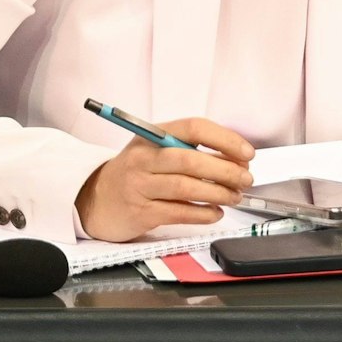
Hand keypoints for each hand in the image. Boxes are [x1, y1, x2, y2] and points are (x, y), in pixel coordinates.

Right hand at [75, 117, 255, 241]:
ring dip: (218, 193)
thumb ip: (188, 149)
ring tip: (234, 196)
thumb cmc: (135, 173)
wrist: (95, 200)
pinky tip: (215, 213)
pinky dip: (203, 214)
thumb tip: (235, 158)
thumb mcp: (155, 150)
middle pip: (191, 161)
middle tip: (245, 179)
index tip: (247, 153)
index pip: (194, 128)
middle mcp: (143, 159)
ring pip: (186, 188)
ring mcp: (139, 186)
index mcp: (151, 135)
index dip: (225, 139)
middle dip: (225, 170)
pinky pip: (179, 213)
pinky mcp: (141, 213)